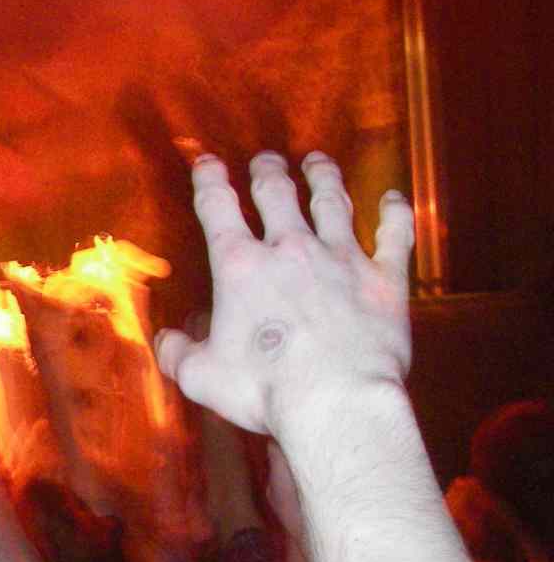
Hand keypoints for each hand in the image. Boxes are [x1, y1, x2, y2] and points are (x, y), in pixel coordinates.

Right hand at [154, 152, 412, 437]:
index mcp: (240, 267)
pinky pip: (394, 234)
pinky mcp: (384, 279)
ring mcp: (342, 259)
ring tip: (318, 162)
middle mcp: (290, 249)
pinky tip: (393, 197)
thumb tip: (166, 341)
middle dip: (267, 172)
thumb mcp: (201, 376)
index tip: (206, 162)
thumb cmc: (264, 389)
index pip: (218, 208)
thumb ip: (178, 352)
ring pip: (332, 202)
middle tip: (265, 161)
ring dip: (323, 178)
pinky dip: (394, 212)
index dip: (209, 179)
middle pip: (277, 194)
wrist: (336, 400)